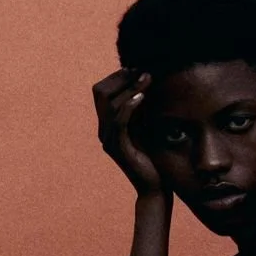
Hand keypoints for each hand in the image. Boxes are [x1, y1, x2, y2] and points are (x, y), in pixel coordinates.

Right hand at [92, 68, 165, 198]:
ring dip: (129, 87)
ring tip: (147, 79)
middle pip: (100, 92)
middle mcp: (103, 131)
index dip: (117, 76)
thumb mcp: (145, 125)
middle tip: (142, 71)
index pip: (101, 90)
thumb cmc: (153, 156)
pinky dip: (129, 105)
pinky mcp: (118, 148)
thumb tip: (144, 78)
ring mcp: (108, 140)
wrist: (155, 186)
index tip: (137, 69)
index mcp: (107, 124)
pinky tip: (142, 97)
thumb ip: (140, 107)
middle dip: (121, 77)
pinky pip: (119, 120)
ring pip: (109, 103)